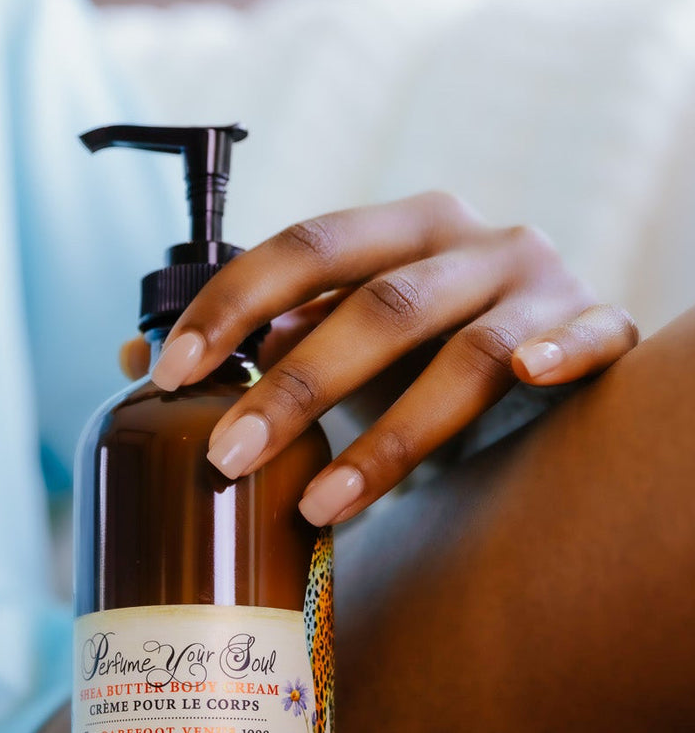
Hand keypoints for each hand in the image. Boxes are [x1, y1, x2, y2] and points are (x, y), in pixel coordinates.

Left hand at [123, 191, 637, 524]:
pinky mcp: (595, 325)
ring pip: (467, 355)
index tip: (171, 371)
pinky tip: (533, 380)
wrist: (538, 344)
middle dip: (295, 386)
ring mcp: (537, 284)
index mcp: (397, 227)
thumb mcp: (334, 330)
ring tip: (317, 504)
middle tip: (226, 456)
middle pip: (379, 307)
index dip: (234, 302)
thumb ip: (259, 337)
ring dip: (389, 435)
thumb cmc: (416, 344)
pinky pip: (589, 338)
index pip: (305, 245)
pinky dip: (564, 354)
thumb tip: (137, 362)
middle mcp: (469, 242)